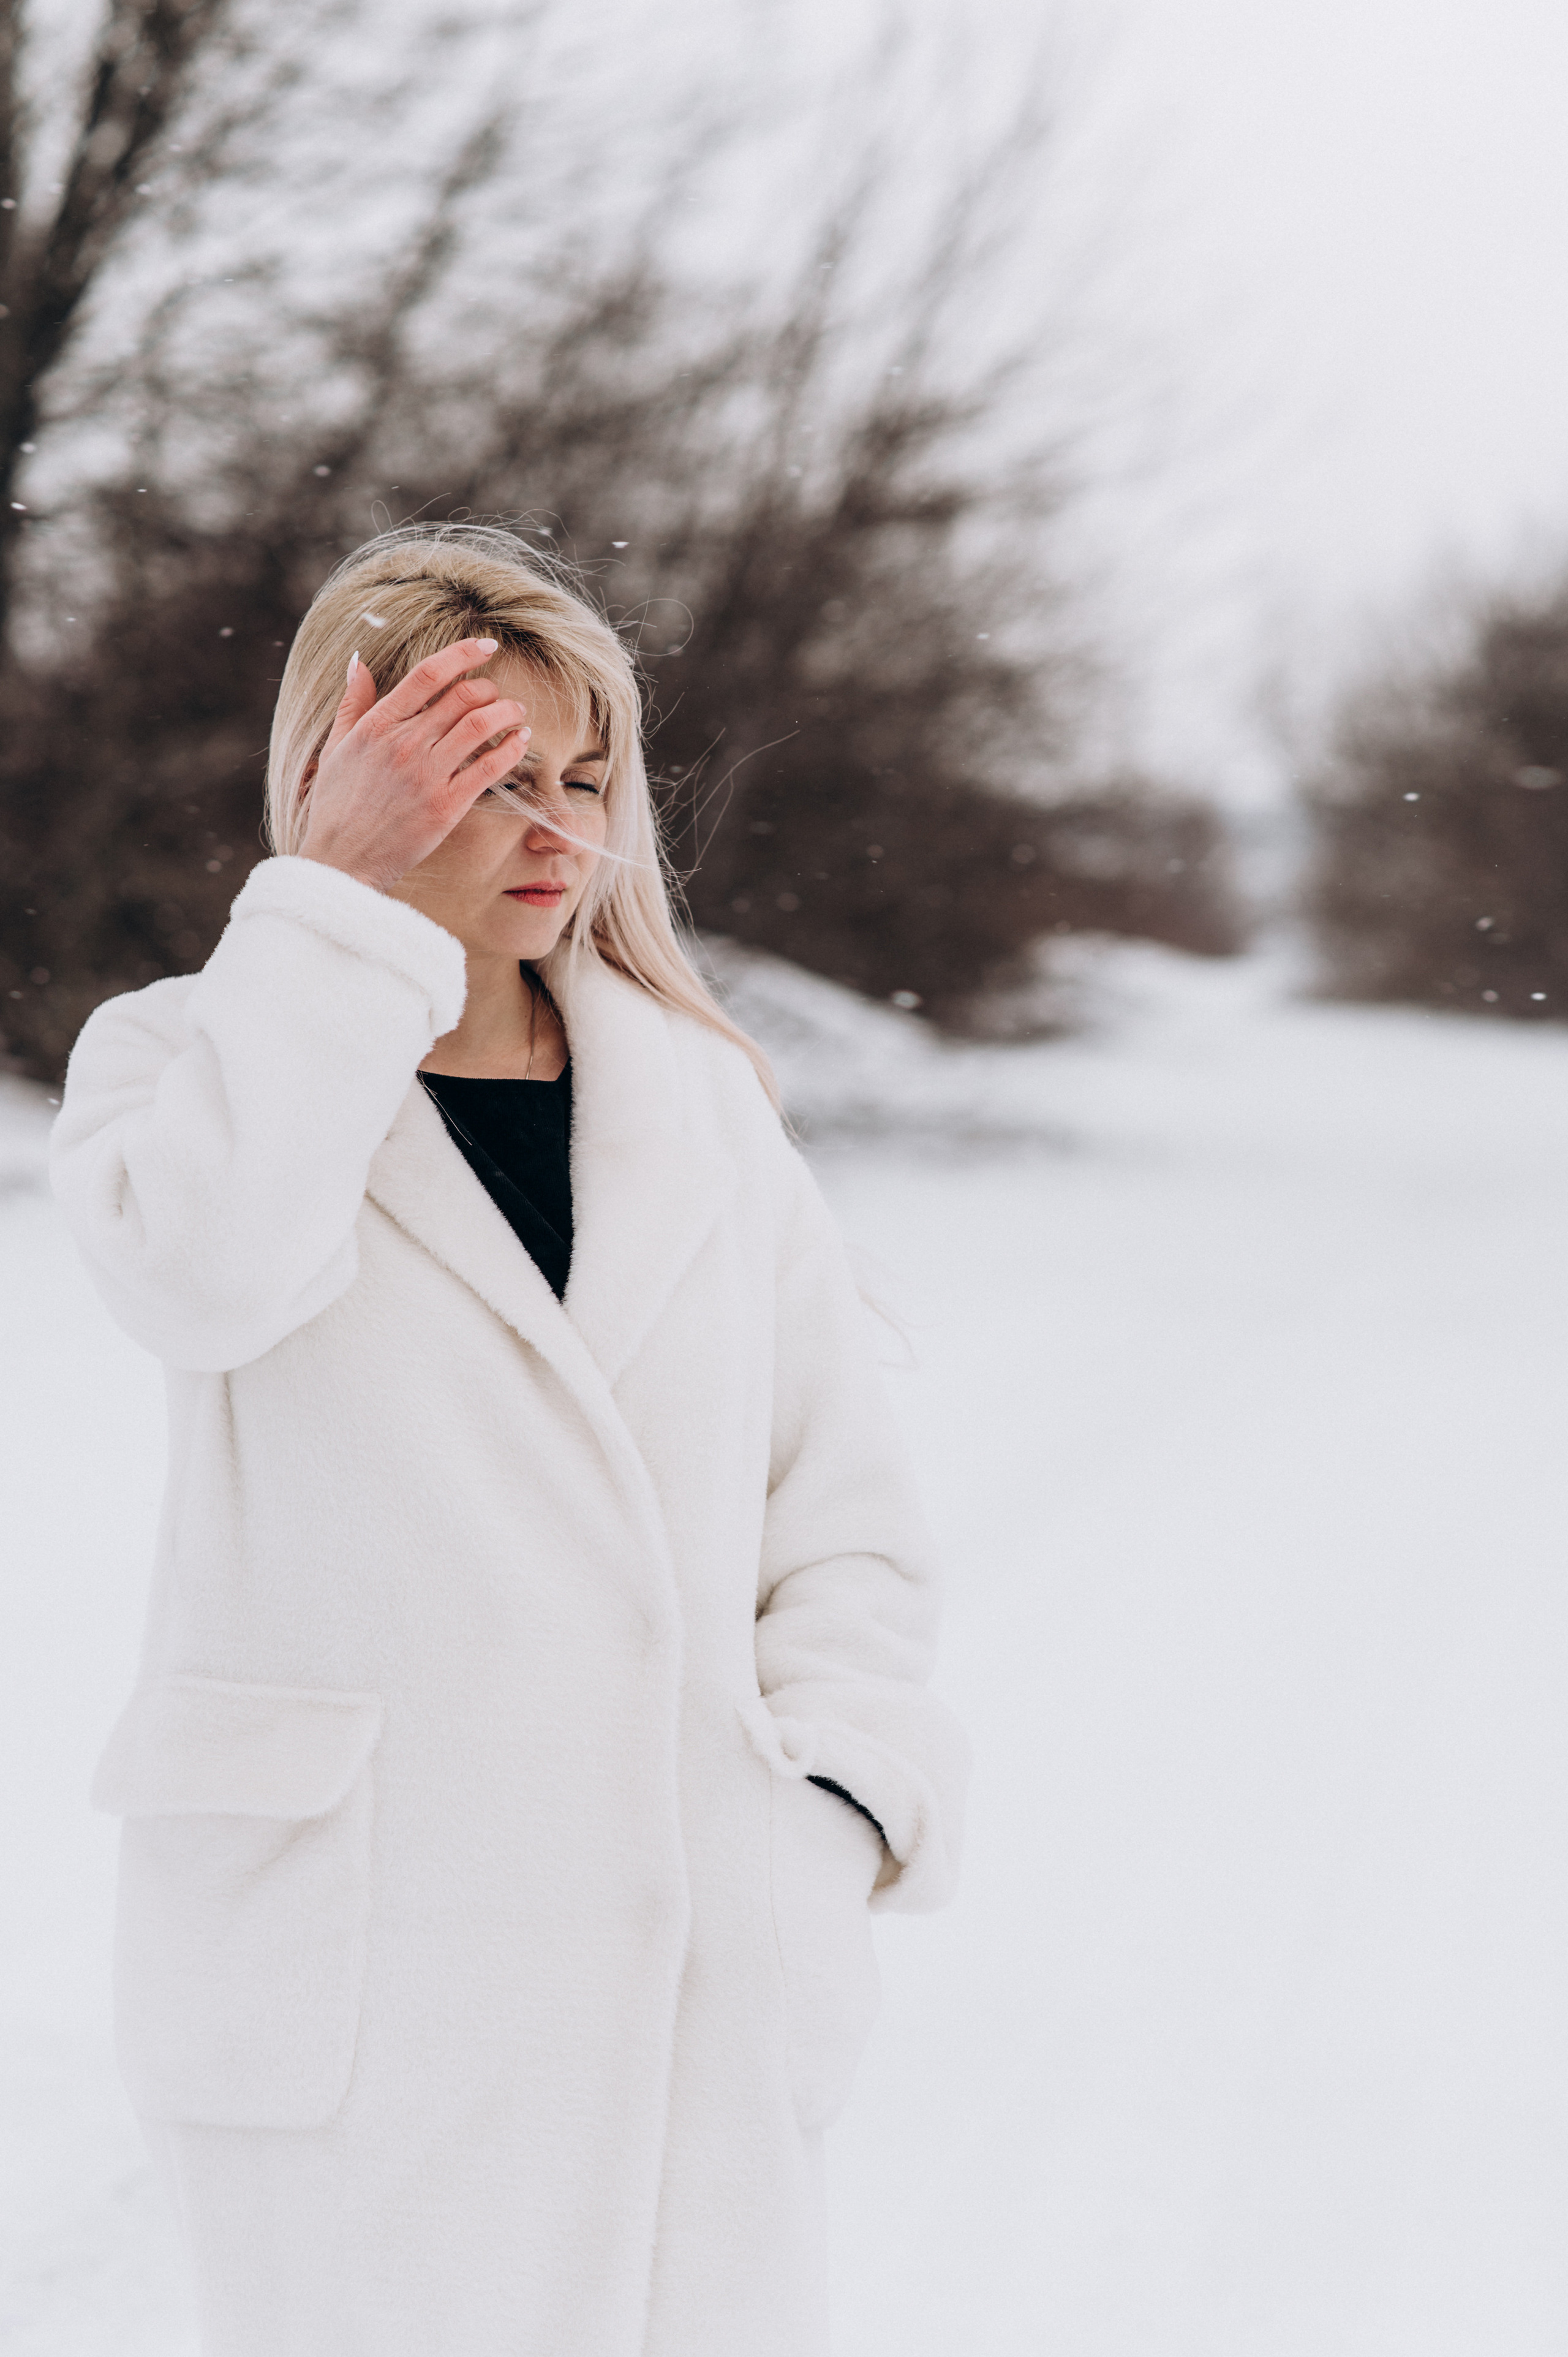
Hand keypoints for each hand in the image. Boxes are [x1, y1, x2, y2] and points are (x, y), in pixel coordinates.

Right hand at [297, 639, 529, 894]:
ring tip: (516, 712)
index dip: (462, 654)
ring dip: (507, 712)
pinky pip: (488, 767)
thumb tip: (360, 663)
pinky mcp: (447, 805)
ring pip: (480, 725)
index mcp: (377, 725)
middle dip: (488, 687)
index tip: (485, 646)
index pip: (427, 675)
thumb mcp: (335, 749)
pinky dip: (510, 748)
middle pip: (461, 697)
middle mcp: (405, 744)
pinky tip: (520, 740)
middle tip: (497, 692)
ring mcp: (427, 775)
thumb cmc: (336, 807)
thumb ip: (353, 704)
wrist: (343, 860)